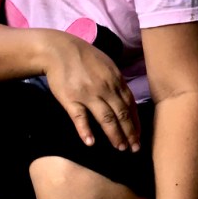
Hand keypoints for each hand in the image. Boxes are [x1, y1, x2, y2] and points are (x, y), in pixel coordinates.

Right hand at [42, 31, 139, 150]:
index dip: (135, 122)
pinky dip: (85, 131)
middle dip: (130, 133)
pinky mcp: (71, 99)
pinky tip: (90, 143)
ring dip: (114, 135)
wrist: (58, 50)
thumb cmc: (84, 57)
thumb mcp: (107, 65)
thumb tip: (126, 100)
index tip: (139, 136)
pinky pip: (80, 117)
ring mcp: (88, 94)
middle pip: (121, 114)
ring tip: (120, 148)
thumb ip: (117, 82)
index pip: (130, 105)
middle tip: (134, 148)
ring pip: (106, 118)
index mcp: (116, 80)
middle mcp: (105, 88)